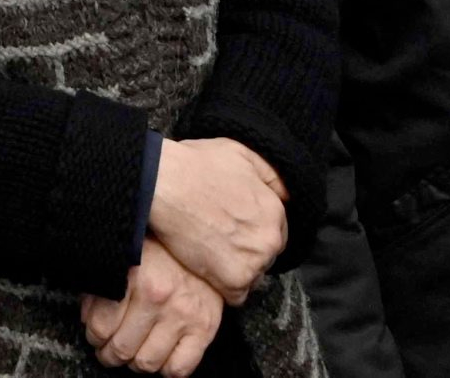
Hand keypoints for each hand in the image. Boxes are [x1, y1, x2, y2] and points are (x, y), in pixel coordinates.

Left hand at [81, 239, 225, 372]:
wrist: (203, 243)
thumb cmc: (160, 251)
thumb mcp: (125, 257)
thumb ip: (103, 287)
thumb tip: (88, 321)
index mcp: (133, 275)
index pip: (100, 326)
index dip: (93, 336)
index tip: (96, 335)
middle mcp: (158, 296)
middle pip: (121, 349)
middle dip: (110, 354)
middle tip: (110, 349)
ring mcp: (183, 314)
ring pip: (147, 363)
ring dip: (135, 362)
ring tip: (134, 351)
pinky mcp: (204, 328)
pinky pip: (179, 369)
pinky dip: (166, 368)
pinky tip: (160, 354)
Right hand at [146, 136, 286, 298]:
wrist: (163, 185)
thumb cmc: (196, 165)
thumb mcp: (241, 153)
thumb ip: (269, 174)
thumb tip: (286, 193)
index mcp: (275, 211)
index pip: (275, 232)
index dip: (253, 230)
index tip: (234, 228)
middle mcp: (270, 239)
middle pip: (265, 256)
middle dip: (246, 251)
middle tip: (219, 240)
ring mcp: (254, 263)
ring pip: (252, 277)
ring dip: (235, 270)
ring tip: (210, 254)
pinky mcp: (233, 281)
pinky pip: (236, 296)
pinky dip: (222, 286)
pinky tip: (206, 269)